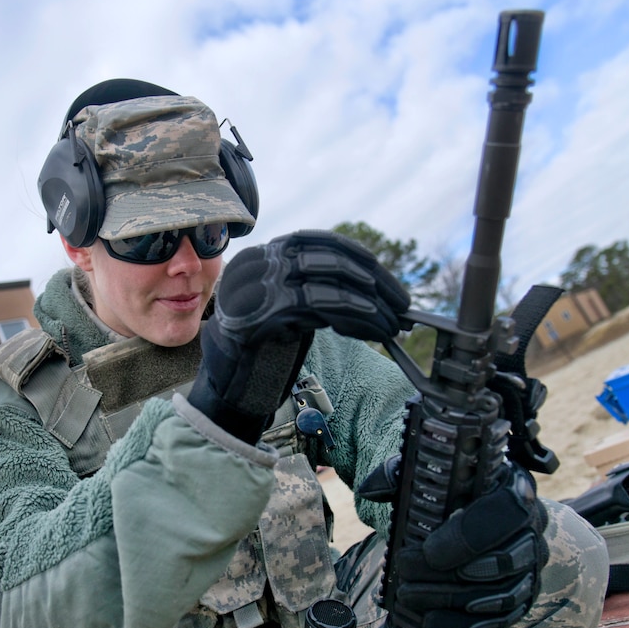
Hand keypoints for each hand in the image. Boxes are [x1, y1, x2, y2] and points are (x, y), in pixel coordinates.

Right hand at [187, 230, 409, 442]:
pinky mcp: (267, 312)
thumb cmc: (261, 349)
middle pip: (331, 258)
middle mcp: (261, 262)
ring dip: (373, 306)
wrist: (226, 386)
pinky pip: (324, 307)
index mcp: (266, 254)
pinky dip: (357, 319)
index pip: (321, 241)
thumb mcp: (287, 305)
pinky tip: (374, 331)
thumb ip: (314, 285)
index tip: (385, 279)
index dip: (359, 257)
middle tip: (402, 305)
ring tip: (394, 326)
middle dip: (376, 282)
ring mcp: (261, 285)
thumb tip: (368, 285)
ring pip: (332, 282)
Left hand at [392, 462, 549, 627]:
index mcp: (513, 485)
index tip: (428, 551)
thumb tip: (372, 488)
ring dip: (450, 598)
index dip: (468, 536)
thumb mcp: (423, 473)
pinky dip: (464, 622)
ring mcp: (531, 563)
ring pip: (503, 592)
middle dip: (449, 572)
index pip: (507, 510)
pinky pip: (502, 617)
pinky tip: (430, 619)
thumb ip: (399, 476)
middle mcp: (533, 525)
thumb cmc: (443, 492)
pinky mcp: (523, 594)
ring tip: (409, 595)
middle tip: (406, 569)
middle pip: (505, 559)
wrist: (461, 512)